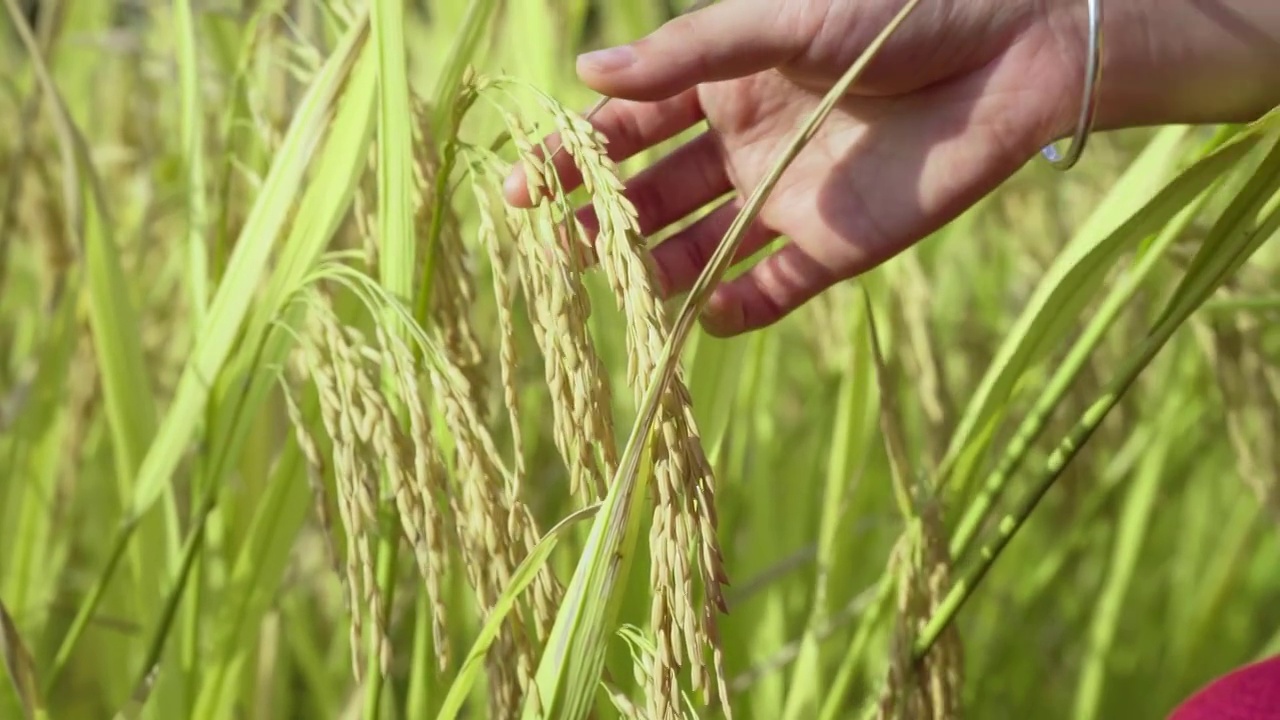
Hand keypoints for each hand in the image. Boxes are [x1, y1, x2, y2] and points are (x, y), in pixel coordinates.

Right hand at [503, 0, 1279, 336]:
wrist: (1015, 52)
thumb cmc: (899, 12)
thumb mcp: (783, 20)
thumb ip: (688, 52)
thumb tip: (585, 75)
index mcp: (721, 85)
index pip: (625, 129)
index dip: (570, 157)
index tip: (519, 188)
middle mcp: (741, 146)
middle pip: (648, 196)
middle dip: (598, 220)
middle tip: (556, 246)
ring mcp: (783, 200)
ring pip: (696, 249)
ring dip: (653, 271)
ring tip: (619, 287)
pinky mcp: (834, 247)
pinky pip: (770, 291)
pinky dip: (735, 312)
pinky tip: (701, 322)